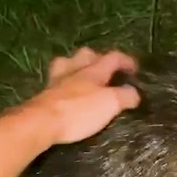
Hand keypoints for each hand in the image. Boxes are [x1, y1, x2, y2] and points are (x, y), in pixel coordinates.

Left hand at [25, 48, 141, 144]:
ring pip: (67, 64)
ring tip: (83, 77)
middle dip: (98, 58)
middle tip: (106, 70)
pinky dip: (64, 83)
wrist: (41, 122)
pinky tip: (66, 93)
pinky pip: (56, 81)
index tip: (136, 69)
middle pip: (86, 54)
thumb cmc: (79, 111)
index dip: (126, 60)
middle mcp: (74, 71)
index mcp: (93, 70)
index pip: (113, 57)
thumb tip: (134, 93)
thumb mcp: (110, 104)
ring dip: (76, 66)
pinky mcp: (44, 95)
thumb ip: (125, 96)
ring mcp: (56, 82)